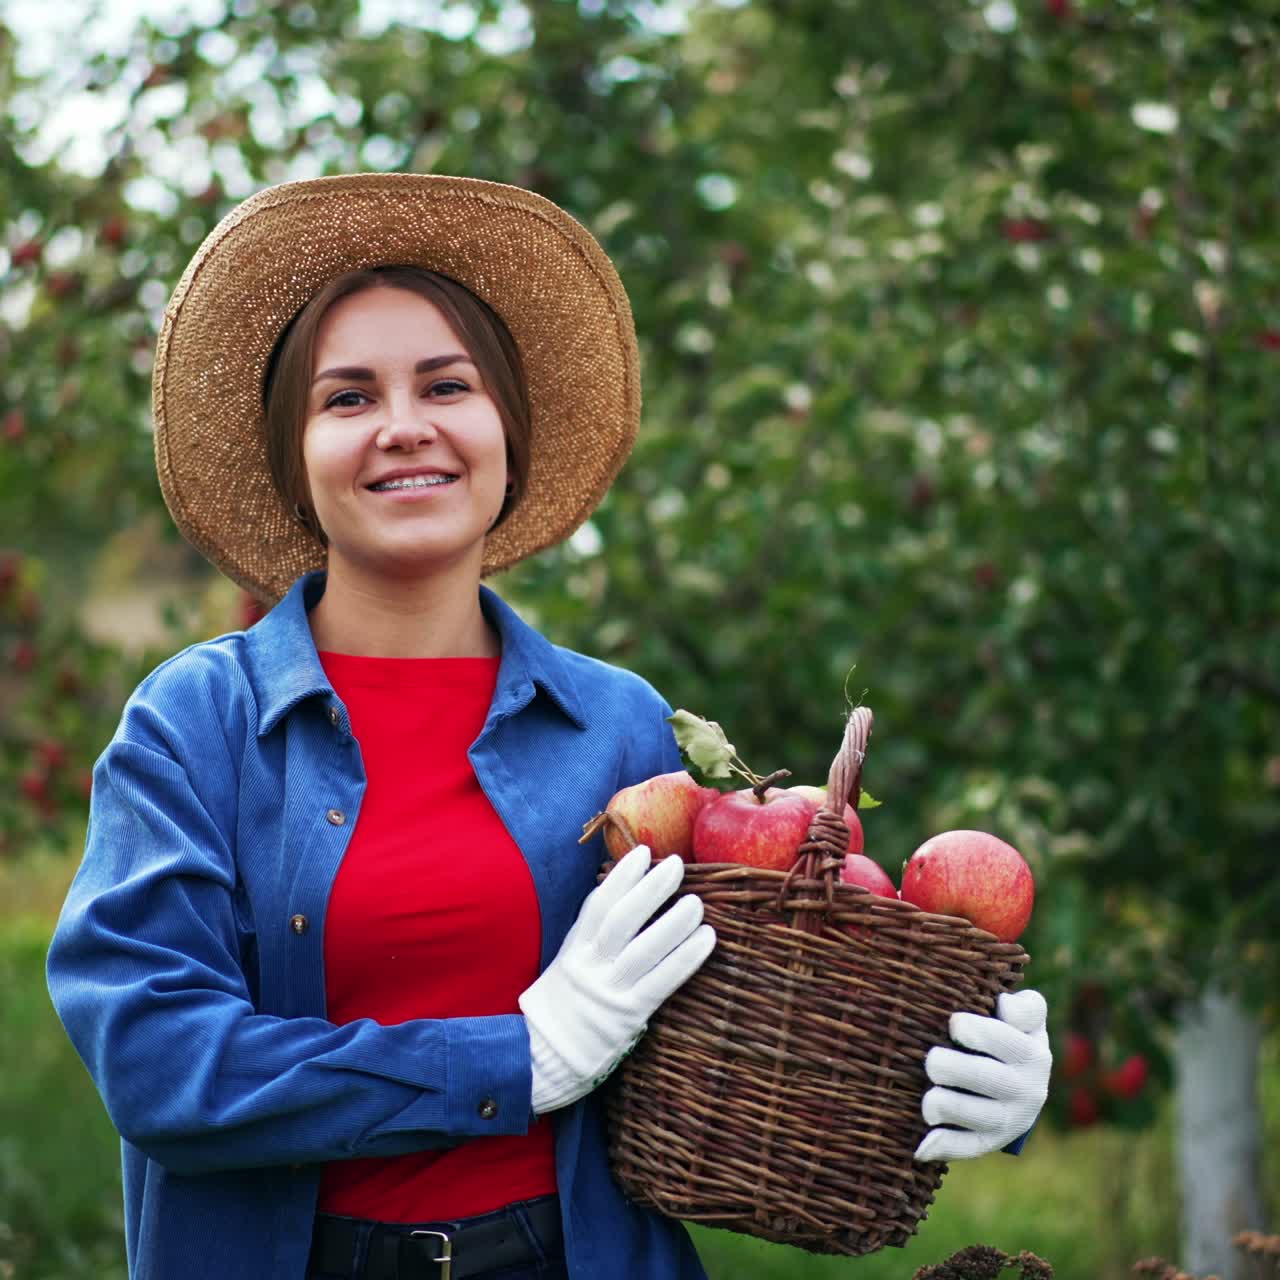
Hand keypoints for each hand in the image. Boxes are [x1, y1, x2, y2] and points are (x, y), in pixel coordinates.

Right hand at [518, 845, 714, 1115]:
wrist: (542, 1060)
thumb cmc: (564, 1008)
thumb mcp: (568, 966)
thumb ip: (591, 938)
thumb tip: (624, 900)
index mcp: (573, 951)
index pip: (597, 905)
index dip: (621, 877)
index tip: (643, 852)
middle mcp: (589, 967)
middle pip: (621, 920)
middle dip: (649, 889)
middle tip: (676, 864)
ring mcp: (608, 991)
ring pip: (644, 950)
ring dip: (673, 922)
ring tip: (697, 902)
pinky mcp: (628, 1016)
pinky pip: (661, 982)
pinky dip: (685, 958)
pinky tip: (706, 939)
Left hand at [913, 988, 1050, 1162]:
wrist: (1021, 1085)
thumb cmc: (1012, 1036)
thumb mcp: (1026, 1019)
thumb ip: (1025, 1006)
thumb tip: (1005, 1004)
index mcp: (1033, 1053)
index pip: (1007, 1041)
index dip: (977, 1031)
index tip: (954, 1023)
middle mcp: (1027, 1089)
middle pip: (987, 1079)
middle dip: (954, 1068)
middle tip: (932, 1060)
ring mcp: (1010, 1119)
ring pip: (977, 1116)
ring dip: (947, 1107)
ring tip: (928, 1100)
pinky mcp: (992, 1141)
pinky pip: (969, 1147)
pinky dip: (945, 1147)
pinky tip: (921, 1146)